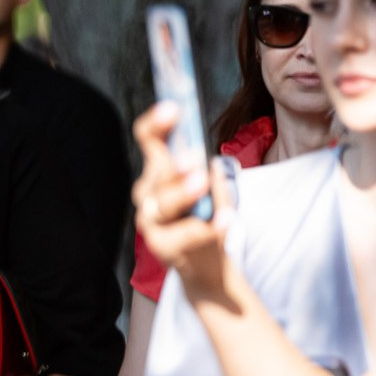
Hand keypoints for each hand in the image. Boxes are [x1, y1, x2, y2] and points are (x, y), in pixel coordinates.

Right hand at [133, 103, 237, 304]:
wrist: (207, 267)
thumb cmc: (208, 219)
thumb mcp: (212, 188)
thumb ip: (209, 173)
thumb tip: (208, 164)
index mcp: (160, 171)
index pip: (150, 141)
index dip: (157, 124)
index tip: (172, 108)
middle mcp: (149, 194)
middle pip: (156, 173)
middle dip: (172, 164)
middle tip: (192, 157)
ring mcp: (152, 221)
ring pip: (162, 204)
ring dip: (182, 193)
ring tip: (202, 184)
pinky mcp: (163, 247)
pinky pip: (184, 235)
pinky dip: (208, 227)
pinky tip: (226, 220)